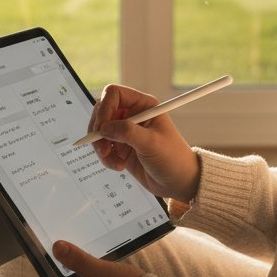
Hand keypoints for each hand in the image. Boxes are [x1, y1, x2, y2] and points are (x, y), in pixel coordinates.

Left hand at [53, 241, 142, 276]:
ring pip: (75, 276)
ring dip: (73, 262)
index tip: (42, 246)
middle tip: (56, 240)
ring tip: (71, 242)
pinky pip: (88, 276)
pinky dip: (86, 266)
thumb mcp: (102, 271)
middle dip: (59, 261)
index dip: (45, 264)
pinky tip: (90, 253)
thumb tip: (57, 246)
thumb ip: (80, 260)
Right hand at [88, 84, 200, 202]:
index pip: (114, 94)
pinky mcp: (121, 147)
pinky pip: (103, 147)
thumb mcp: (151, 143)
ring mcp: (125, 131)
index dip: (105, 108)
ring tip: (112, 160)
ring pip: (99, 130)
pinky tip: (119, 166)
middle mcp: (133, 115)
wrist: (178, 182)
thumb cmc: (173, 159)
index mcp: (144, 105)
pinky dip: (105, 157)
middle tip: (102, 147)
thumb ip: (126, 132)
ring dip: (100, 146)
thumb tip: (104, 128)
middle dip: (98, 130)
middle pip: (102, 111)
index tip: (102, 127)